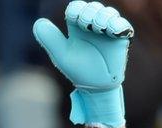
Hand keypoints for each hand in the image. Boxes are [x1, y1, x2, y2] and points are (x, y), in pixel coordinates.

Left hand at [34, 1, 132, 127]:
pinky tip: (112, 31)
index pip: (76, 8)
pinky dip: (118, 25)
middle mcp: (92, 25)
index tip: (74, 20)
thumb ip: (50, 39)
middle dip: (90, 13)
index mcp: (77, 26)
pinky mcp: (121, 38)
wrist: (96, 87)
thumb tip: (38, 22)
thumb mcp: (61, 55)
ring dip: (103, 17)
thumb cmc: (78, 70)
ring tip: (100, 28)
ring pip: (108, 13)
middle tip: (88, 25)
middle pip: (92, 7)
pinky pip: (122, 25)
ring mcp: (107, 30)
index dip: (76, 10)